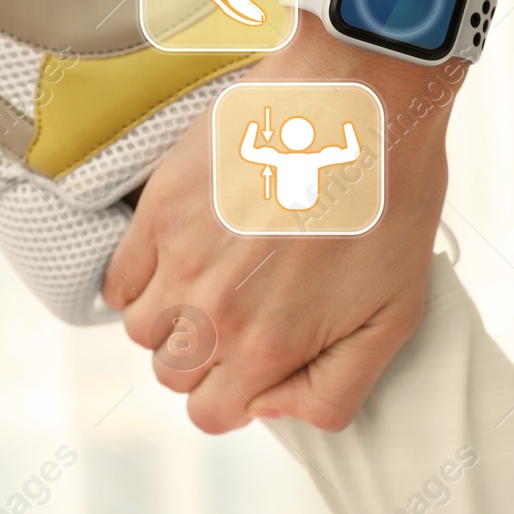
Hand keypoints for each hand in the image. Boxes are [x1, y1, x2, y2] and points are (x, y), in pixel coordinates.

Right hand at [104, 26, 456, 433]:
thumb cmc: (392, 202)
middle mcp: (211, 316)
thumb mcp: (394, 315)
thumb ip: (336, 387)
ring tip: (217, 280)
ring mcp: (178, 261)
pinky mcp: (159, 209)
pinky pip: (118, 279)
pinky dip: (141, 281)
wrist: (363, 99)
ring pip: (141, 331)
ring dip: (171, 319)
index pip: (211, 414)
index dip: (236, 395)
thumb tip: (277, 410)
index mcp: (268, 349)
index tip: (262, 359)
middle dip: (208, 359)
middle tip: (249, 311)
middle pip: (173, 375)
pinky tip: (182, 256)